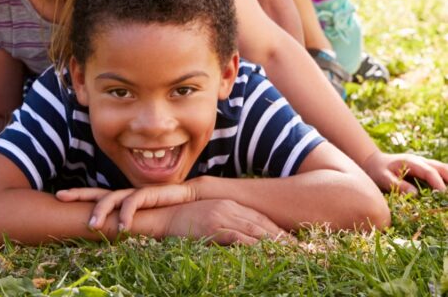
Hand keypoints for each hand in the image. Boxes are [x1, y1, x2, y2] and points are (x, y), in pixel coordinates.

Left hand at [57, 182, 196, 231]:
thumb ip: (129, 225)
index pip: (96, 197)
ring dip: (101, 211)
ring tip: (92, 226)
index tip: (59, 197)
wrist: (189, 199)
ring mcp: (135, 194)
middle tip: (60, 196)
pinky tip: (122, 228)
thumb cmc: (165, 213)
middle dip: (78, 194)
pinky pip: (133, 202)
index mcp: (121, 201)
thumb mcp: (143, 222)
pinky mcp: (148, 194)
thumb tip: (109, 237)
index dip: (79, 196)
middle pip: (97, 192)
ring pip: (112, 197)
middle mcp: (125, 195)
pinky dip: (126, 214)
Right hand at [166, 197, 285, 244]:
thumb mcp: (209, 222)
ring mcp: (221, 215)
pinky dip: (254, 247)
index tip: (293, 244)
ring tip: (290, 256)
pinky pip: (238, 237)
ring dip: (273, 244)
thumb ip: (226, 227)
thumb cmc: (183, 224)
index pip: (260, 218)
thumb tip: (244, 244)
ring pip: (254, 231)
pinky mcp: (213, 226)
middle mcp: (228, 207)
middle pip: (262, 224)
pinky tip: (266, 255)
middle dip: (282, 238)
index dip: (277, 231)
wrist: (161, 216)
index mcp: (229, 204)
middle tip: (300, 252)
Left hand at [362, 150, 447, 194]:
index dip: (438, 183)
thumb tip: (416, 194)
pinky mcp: (425, 171)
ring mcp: (424, 165)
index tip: (444, 195)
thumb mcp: (383, 178)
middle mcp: (421, 162)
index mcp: (412, 162)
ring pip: (443, 169)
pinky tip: (446, 192)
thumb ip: (399, 185)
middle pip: (441, 168)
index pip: (429, 172)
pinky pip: (440, 173)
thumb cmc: (378, 171)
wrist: (375, 162)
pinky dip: (446, 180)